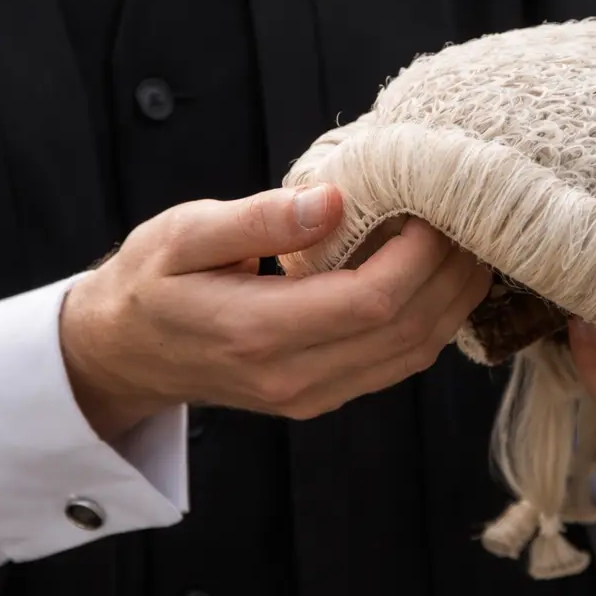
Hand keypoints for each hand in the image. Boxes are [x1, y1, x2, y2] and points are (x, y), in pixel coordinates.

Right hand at [61, 185, 490, 440]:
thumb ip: (258, 220)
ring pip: (414, 354)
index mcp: (258, 333)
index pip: (373, 301)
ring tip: (469, 237)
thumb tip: (334, 199)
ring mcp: (311, 395)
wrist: (123, 351)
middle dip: (453, 271)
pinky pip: (397, 362)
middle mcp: (292, 377)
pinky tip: (438, 273)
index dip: (422, 254)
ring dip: (453, 298)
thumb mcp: (184, 234)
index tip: (438, 202)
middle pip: (409, 331)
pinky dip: (431, 318)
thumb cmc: (149, 282)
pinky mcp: (321, 396)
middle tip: (472, 212)